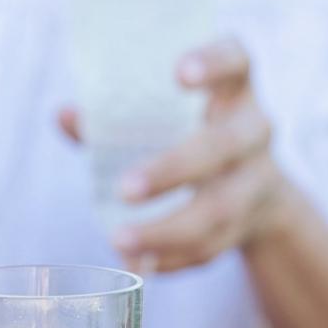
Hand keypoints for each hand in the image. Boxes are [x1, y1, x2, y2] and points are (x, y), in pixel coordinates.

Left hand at [59, 36, 289, 272]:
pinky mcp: (247, 227)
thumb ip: (118, 115)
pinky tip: (140, 267)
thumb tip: (65, 116)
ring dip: (167, 231)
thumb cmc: (195, 137)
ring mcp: (257, 183)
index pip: (235, 60)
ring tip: (120, 241)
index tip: (177, 73)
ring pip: (219, 210)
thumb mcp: (169, 117)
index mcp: (234, 88)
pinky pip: (213, 249)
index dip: (212, 63)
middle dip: (171, 171)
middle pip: (221, 148)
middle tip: (124, 189)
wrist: (262, 193)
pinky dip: (173, 261)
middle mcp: (254, 131)